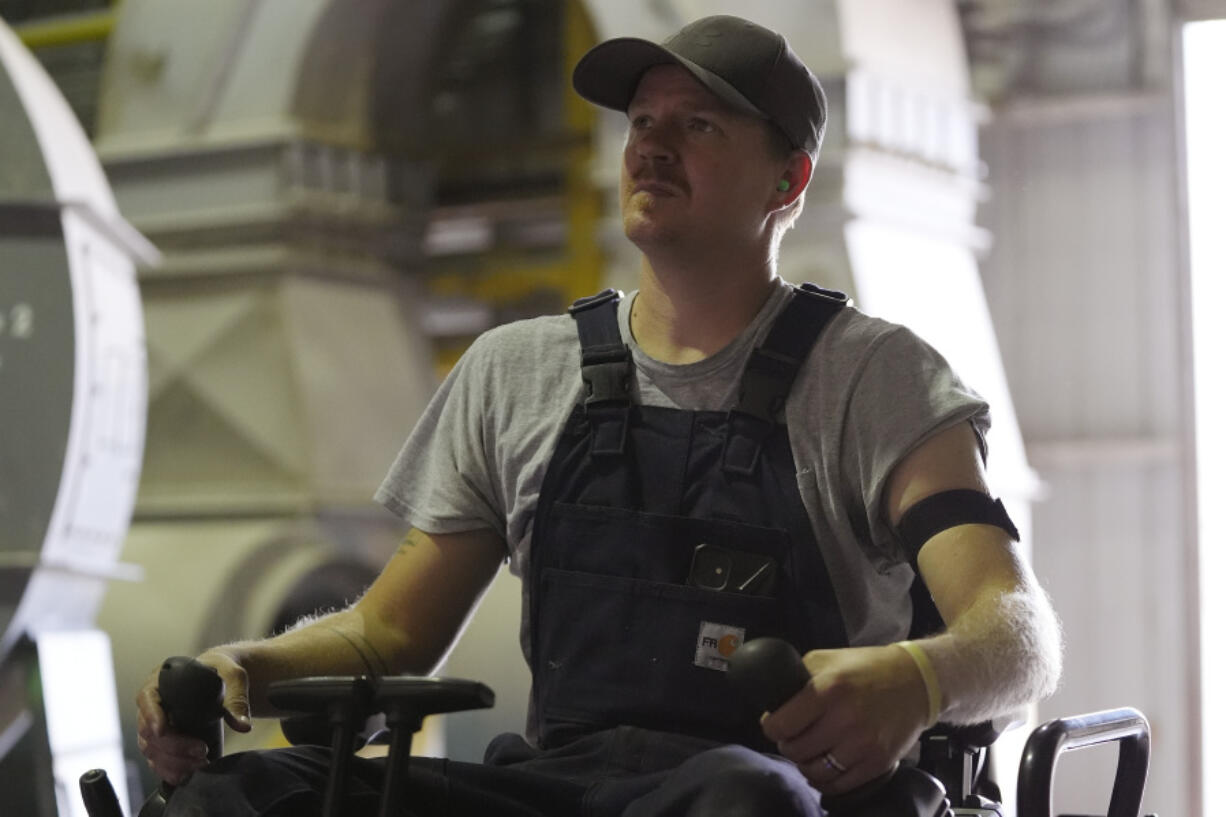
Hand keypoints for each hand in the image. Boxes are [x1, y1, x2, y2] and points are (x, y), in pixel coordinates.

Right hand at [135, 650, 251, 784]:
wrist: (222, 678)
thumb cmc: (222, 671)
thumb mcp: (233, 677)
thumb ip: (236, 699)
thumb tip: (243, 725)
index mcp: (161, 681)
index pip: (146, 698)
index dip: (151, 716)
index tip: (163, 730)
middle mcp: (152, 705)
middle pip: (149, 731)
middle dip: (174, 746)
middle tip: (202, 750)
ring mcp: (154, 725)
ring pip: (151, 750)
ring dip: (174, 762)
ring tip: (200, 764)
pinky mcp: (162, 742)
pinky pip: (157, 761)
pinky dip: (170, 771)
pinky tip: (187, 775)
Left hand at [760, 644, 929, 793]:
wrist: (916, 682)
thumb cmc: (867, 668)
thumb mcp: (827, 659)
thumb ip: (798, 677)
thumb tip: (773, 699)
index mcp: (829, 690)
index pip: (781, 724)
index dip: (771, 725)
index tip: (774, 722)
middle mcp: (845, 719)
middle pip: (795, 750)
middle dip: (788, 744)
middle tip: (793, 736)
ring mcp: (863, 745)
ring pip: (814, 771)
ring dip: (805, 764)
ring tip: (809, 751)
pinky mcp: (877, 763)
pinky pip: (839, 785)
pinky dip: (825, 780)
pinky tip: (824, 767)